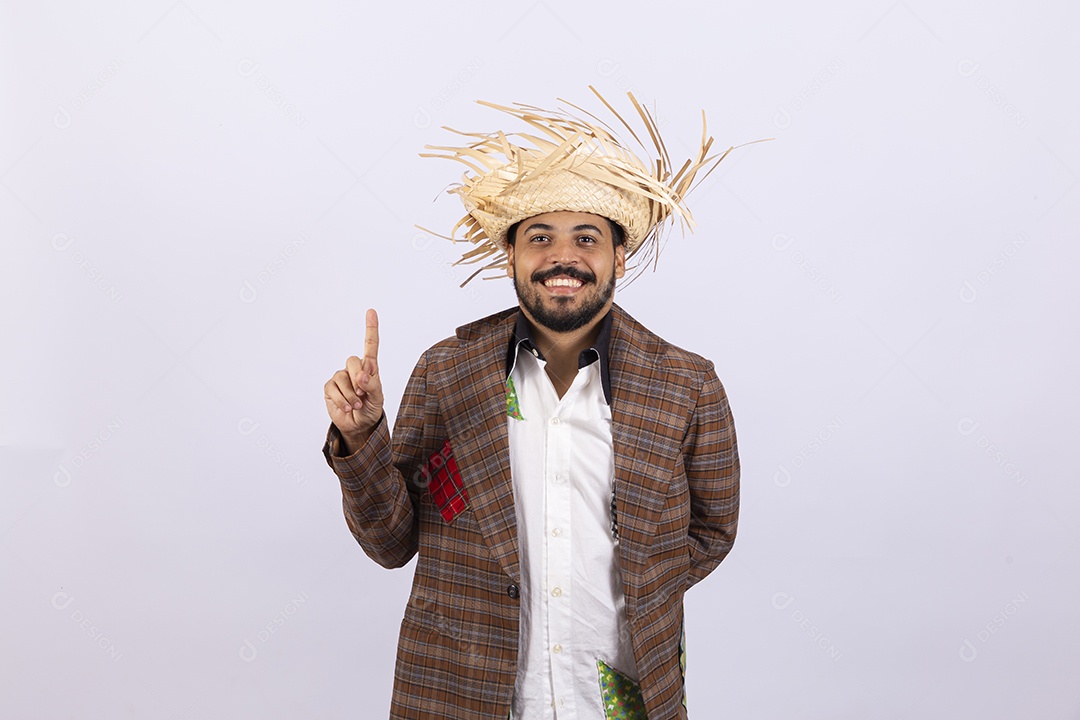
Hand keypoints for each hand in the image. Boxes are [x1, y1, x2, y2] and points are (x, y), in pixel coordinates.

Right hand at [324, 308, 383, 451]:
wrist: (359, 425)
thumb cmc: (371, 408)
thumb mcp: (378, 398)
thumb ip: (373, 385)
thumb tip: (362, 376)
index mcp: (370, 368)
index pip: (370, 346)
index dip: (370, 328)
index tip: (371, 311)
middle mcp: (354, 369)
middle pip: (353, 361)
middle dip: (359, 379)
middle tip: (363, 394)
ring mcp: (341, 377)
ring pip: (342, 377)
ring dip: (351, 395)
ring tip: (357, 404)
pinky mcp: (330, 387)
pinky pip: (333, 389)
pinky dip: (342, 401)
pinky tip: (347, 407)